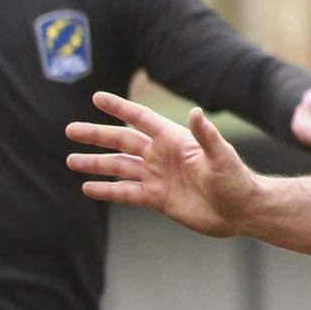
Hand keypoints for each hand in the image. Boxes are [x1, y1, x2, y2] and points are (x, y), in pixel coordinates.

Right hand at [65, 91, 258, 237]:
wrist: (240, 211)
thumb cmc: (236, 179)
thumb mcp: (222, 156)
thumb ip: (206, 135)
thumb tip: (194, 112)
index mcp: (173, 140)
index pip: (140, 120)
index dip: (119, 108)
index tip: (97, 98)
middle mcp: (160, 156)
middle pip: (121, 142)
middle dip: (96, 135)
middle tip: (70, 129)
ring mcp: (156, 176)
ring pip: (118, 167)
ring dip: (94, 163)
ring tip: (70, 160)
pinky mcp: (155, 198)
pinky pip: (124, 192)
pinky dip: (106, 190)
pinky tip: (87, 188)